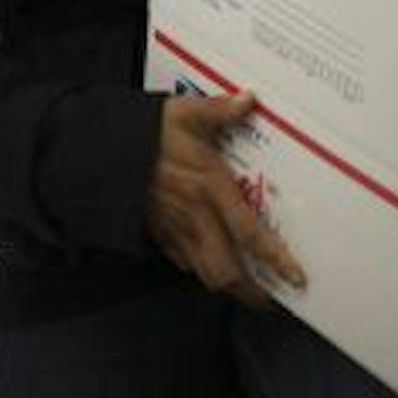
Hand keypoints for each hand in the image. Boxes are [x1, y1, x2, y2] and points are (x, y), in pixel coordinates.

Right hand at [148, 90, 305, 307]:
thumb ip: (220, 111)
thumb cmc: (146, 133)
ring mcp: (175, 230)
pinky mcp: (158, 233)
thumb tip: (250, 100)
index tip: (295, 277)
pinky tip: (209, 264)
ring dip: (229, 287)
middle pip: (228, 272)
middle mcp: (196, 217)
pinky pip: (183, 261)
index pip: (250, 234)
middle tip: (272, 298)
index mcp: (210, 189)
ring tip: (247, 291)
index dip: (275, 259)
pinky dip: (200, 269)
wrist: (102, 152)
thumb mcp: (186, 113)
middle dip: (252, 293)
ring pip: (206, 274)